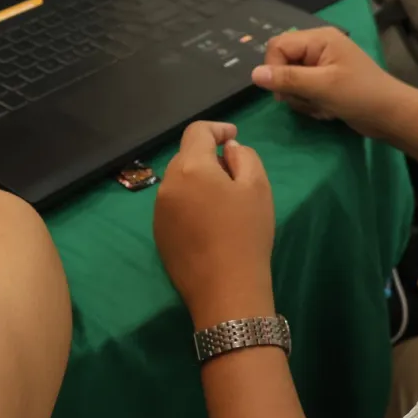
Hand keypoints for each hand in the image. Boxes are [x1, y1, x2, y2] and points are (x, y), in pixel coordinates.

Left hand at [154, 122, 276, 328]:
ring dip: (198, 182)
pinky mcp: (159, 235)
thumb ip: (244, 156)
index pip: (197, 132)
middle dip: (208, 158)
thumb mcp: (258, 187)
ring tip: (224, 202)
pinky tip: (209, 225)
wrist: (226, 289)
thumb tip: (228, 149)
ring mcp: (159, 212)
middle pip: (186, 157)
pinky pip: (175, 207)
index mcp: (190, 167)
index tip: (234, 135)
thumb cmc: (246, 233)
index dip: (217, 128)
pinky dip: (190, 204)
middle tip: (235, 173)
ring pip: (179, 183)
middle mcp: (167, 185)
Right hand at [251, 27, 402, 136]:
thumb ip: (288, 79)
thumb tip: (254, 74)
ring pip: (290, 80)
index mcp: (318, 38)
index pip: (277, 46)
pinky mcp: (325, 82)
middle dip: (290, 87)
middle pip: (281, 63)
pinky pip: (302, 90)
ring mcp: (321, 65)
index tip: (285, 92)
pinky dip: (310, 103)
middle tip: (307, 100)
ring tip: (322, 107)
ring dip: (301, 99)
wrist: (391, 115)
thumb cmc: (360, 95)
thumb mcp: (322, 87)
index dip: (274, 69)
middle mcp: (318, 47)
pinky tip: (326, 111)